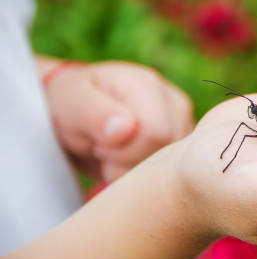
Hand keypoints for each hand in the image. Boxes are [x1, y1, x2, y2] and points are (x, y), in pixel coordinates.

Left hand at [43, 61, 193, 181]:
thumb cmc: (73, 104)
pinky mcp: (184, 141)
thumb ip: (94, 113)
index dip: (125, 152)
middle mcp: (174, 101)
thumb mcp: (71, 103)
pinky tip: (129, 159)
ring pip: (172, 166)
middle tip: (105, 151)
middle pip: (166, 152)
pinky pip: (173, 172)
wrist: (80, 110)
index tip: (100, 145)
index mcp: (147, 85)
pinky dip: (147, 173)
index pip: (156, 134)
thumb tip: (125, 127)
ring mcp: (184, 122)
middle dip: (129, 163)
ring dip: (136, 170)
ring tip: (116, 154)